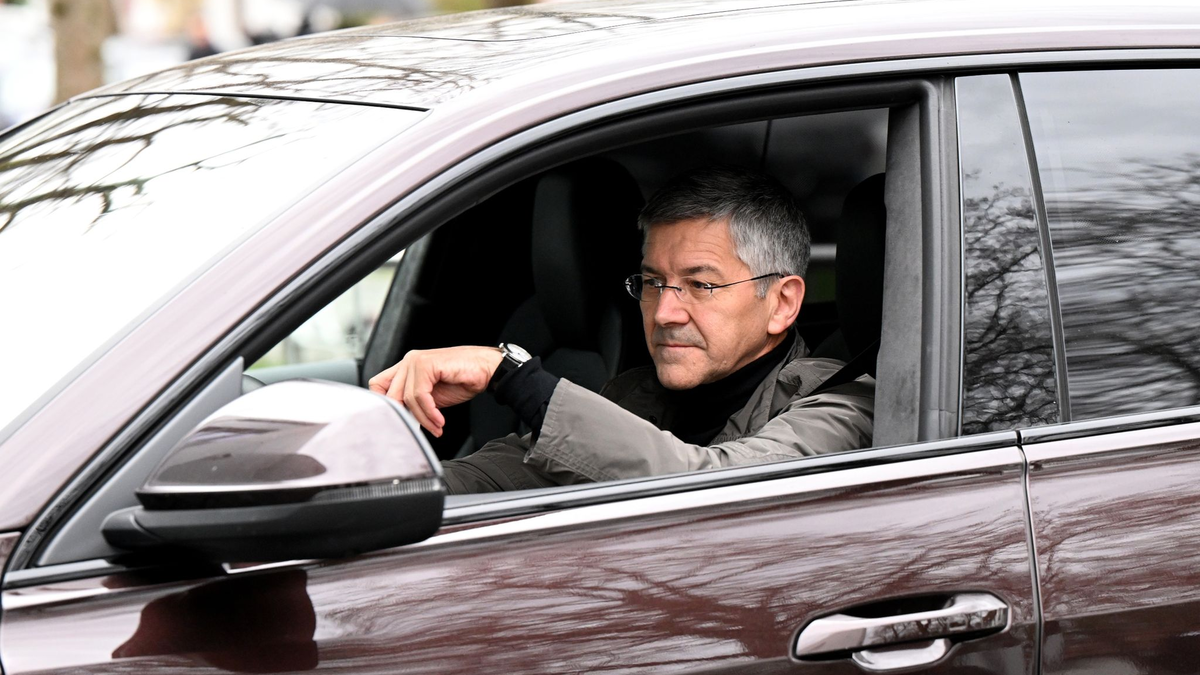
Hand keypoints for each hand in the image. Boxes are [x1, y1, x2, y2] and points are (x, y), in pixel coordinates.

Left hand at [368, 346, 502, 437]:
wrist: (487, 370)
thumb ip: (413, 403)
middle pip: (390, 395)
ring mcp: (416, 360)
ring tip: (437, 426)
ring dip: (423, 418)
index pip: (378, 385)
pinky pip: (419, 395)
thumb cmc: (463, 380)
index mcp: (406, 367)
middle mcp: (408, 361)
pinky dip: (429, 412)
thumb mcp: (432, 396)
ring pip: (406, 398)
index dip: (385, 406)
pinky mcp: (427, 364)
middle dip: (406, 417)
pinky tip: (440, 420)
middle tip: (423, 430)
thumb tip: (399, 421)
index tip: (399, 422)